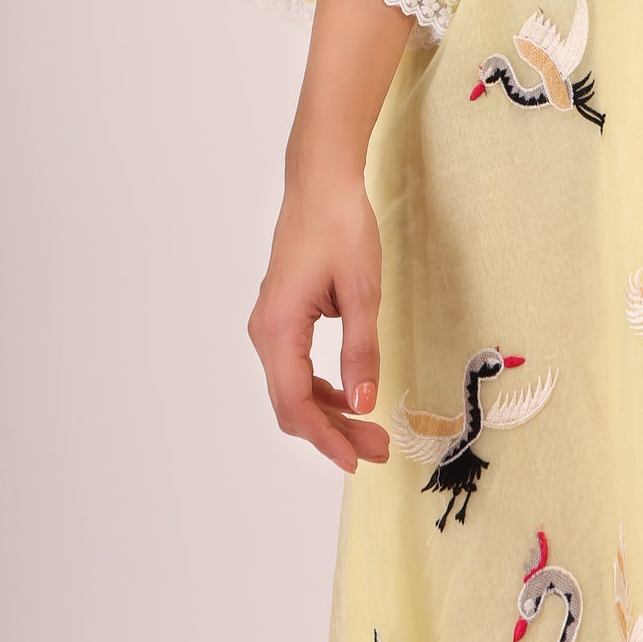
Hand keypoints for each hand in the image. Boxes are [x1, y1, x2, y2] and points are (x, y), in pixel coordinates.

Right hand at [246, 164, 389, 474]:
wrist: (321, 182)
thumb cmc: (341, 226)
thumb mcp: (362, 290)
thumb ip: (361, 350)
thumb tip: (363, 403)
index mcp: (279, 328)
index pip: (295, 403)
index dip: (325, 438)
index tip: (356, 459)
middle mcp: (265, 332)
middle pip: (292, 403)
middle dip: (333, 431)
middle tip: (377, 449)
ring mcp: (269, 324)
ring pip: (292, 388)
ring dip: (328, 412)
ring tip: (369, 430)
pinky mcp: (281, 316)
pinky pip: (295, 367)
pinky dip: (320, 387)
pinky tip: (350, 393)